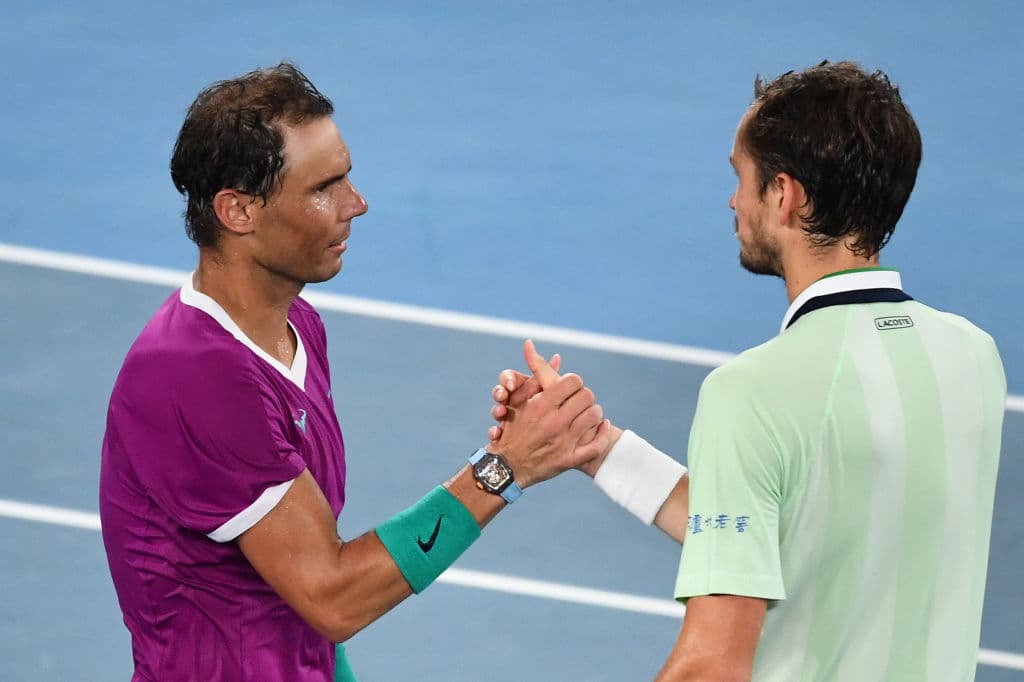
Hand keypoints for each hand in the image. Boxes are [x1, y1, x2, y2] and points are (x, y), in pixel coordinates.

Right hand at [490, 340, 610, 487]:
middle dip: (585, 396)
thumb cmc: (512, 430)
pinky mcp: (569, 460)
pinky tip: (602, 426)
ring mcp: (563, 442)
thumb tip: (531, 344)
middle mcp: (553, 422)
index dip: (574, 381)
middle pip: (587, 397)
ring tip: (589, 413)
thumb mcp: (518, 399)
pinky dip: (603, 433)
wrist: (507, 466)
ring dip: (594, 412)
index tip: (570, 387)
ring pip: (594, 417)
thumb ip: (530, 374)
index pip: (572, 381)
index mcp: (540, 405)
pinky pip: (597, 445)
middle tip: (581, 400)